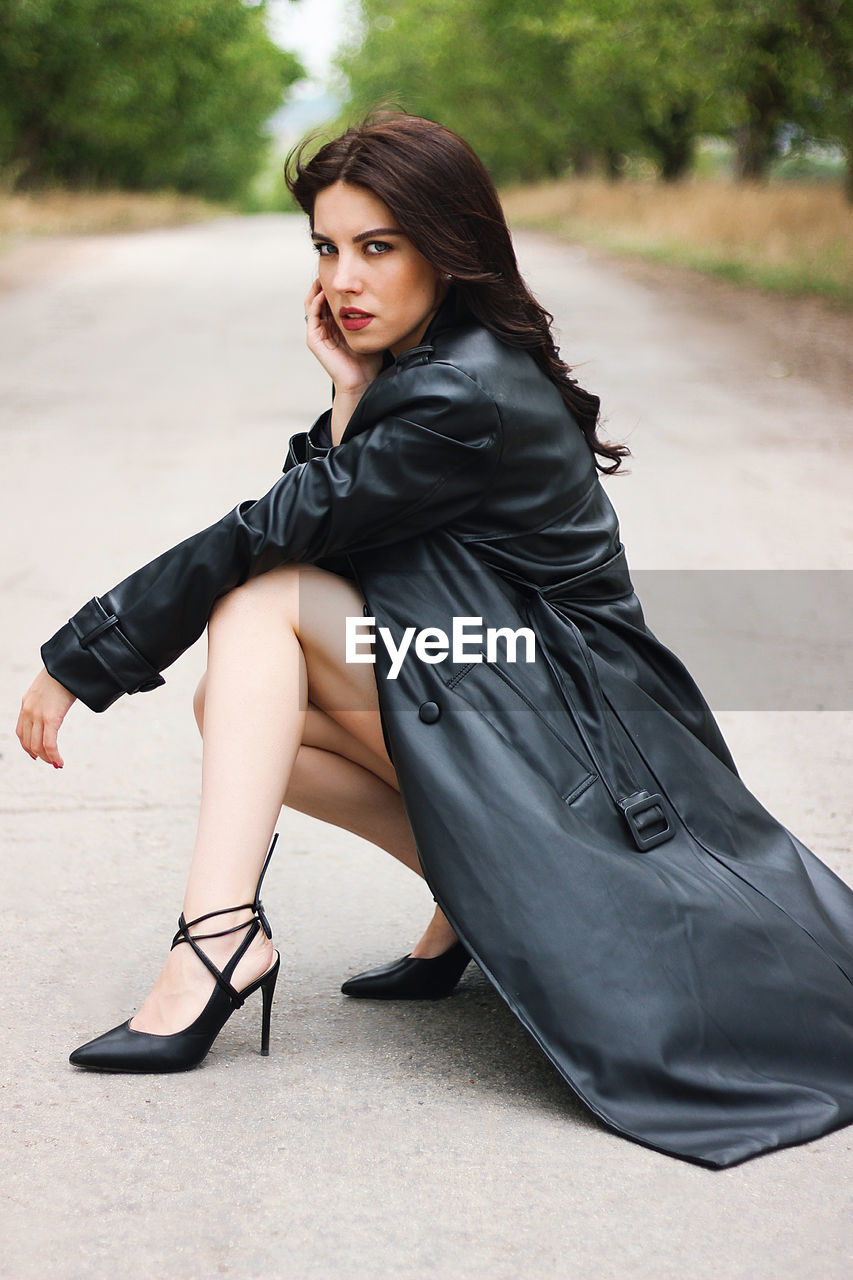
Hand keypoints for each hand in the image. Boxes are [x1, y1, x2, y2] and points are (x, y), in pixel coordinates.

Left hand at [17, 667, 76, 767]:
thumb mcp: (50, 686)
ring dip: (47, 758)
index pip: (21, 731)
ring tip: (57, 763)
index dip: (28, 746)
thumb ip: (49, 697)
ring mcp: (38, 715)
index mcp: (27, 703)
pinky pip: (49, 744)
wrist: (67, 663)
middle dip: (39, 755)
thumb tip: (58, 701)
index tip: (37, 754)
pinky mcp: (50, 718)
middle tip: (51, 761)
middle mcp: (28, 711)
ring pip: (37, 746)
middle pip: (28, 742)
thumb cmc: (64, 673)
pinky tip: (60, 762)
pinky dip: (54, 756)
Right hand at [304, 279, 382, 395]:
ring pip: (312, 302)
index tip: (345, 270)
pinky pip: (312, 315)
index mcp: (335, 323)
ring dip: (317, 287)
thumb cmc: (369, 358)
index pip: (330, 297)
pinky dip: (317, 301)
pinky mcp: (314, 339)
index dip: (335, 283)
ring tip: (326, 275)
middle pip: (319, 296)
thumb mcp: (371, 329)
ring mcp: (318, 332)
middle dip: (324, 280)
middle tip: (333, 267)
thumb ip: (372, 313)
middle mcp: (324, 326)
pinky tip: (325, 292)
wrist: (362, 381)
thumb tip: (386, 292)